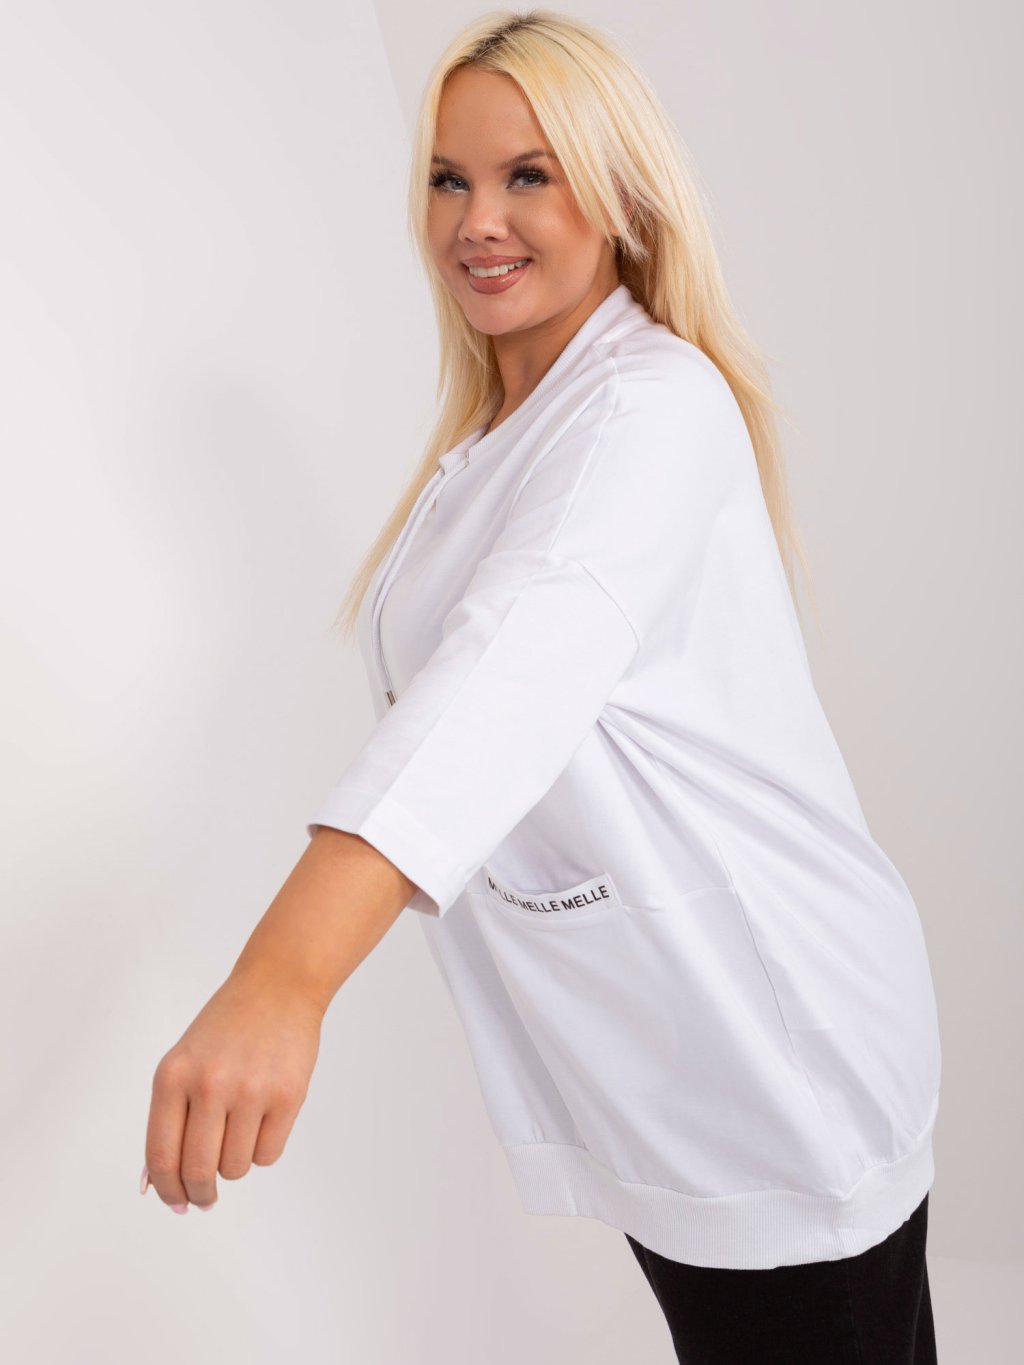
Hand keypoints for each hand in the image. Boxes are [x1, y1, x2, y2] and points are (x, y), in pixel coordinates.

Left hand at [141, 968, 324, 1213]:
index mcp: (173, 1076)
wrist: (278, 986)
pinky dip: (263, 1149)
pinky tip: (263, 1120)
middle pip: (198, 1170)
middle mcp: (209, 1083)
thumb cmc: (226, 1027)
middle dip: (200, 1193)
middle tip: (206, 1197)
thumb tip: (156, 1182)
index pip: (162, 1156)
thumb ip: (168, 1119)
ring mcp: (251, 1090)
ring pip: (236, 1167)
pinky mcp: (288, 1096)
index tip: (175, 1203)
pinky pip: (268, 1155)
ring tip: (241, 1129)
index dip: (167, 1190)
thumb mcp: (183, 1062)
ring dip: (235, 1162)